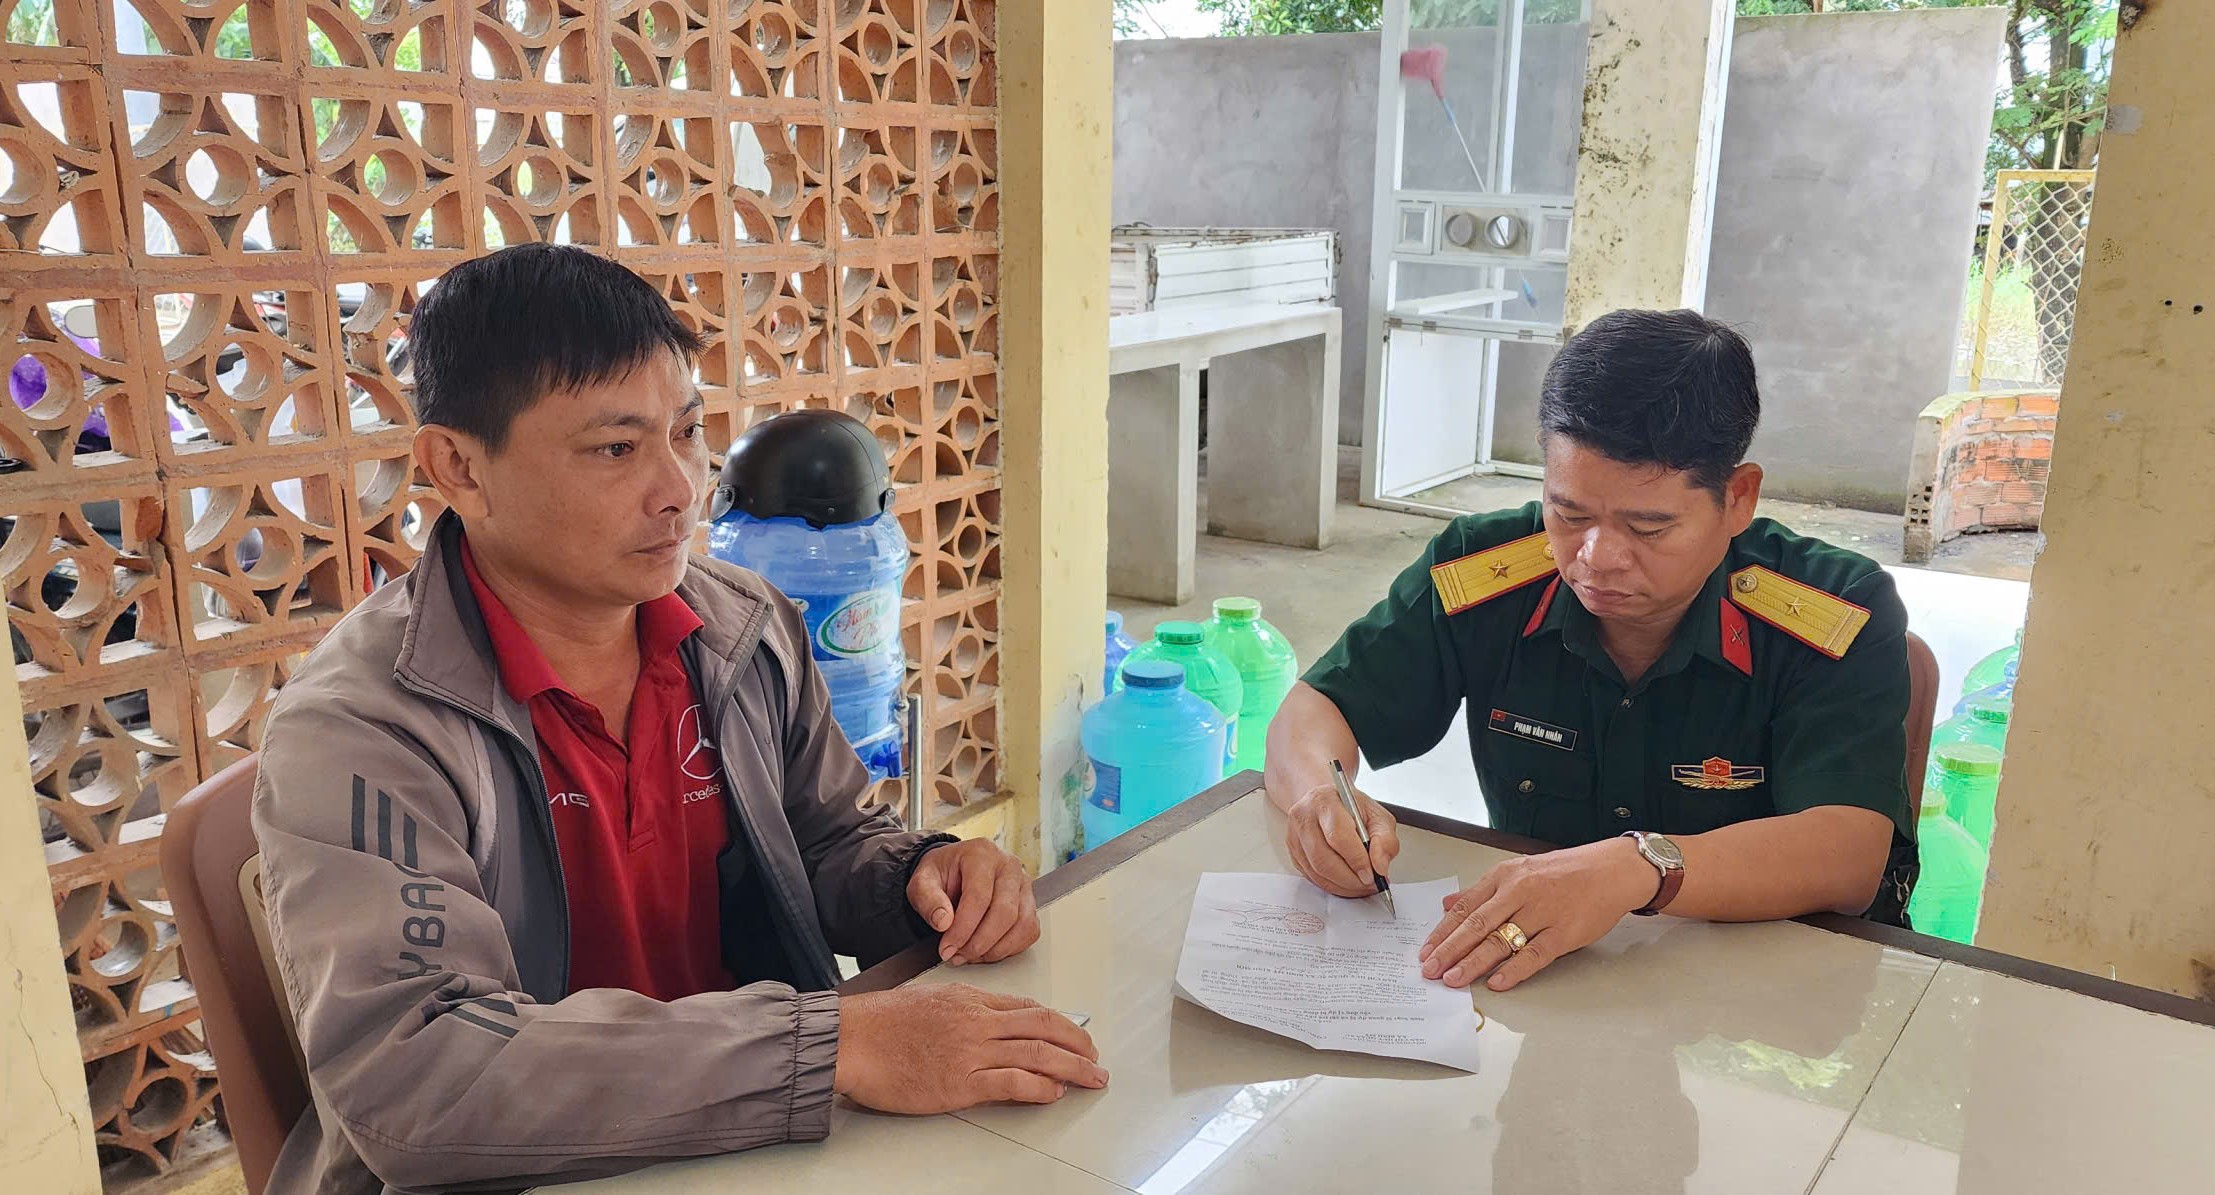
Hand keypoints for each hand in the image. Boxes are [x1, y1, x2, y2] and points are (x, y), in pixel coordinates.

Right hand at [833, 984, 1106, 1111]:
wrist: (850, 1039)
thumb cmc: (879, 1023)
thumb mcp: (929, 1000)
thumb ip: (962, 1010)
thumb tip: (988, 1024)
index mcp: (970, 998)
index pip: (1028, 1007)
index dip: (1059, 1022)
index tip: (1075, 1035)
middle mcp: (977, 1020)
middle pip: (1043, 1026)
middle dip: (1077, 1043)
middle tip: (1095, 1057)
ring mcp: (970, 1051)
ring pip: (1037, 1053)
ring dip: (1071, 1067)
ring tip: (1091, 1077)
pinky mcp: (960, 1082)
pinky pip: (1012, 1082)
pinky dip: (1039, 1087)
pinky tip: (1054, 1092)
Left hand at [907, 839, 1038, 964]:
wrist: (954, 870)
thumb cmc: (942, 874)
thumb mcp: (922, 882)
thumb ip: (928, 900)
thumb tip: (944, 923)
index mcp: (982, 854)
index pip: (979, 897)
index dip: (963, 928)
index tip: (947, 947)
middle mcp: (1008, 866)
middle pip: (1005, 912)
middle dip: (979, 943)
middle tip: (957, 955)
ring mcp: (1024, 884)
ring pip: (1022, 924)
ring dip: (995, 949)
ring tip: (970, 955)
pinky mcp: (1030, 903)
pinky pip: (1029, 931)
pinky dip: (1009, 948)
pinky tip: (986, 950)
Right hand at [1283, 782, 1399, 898]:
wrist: (1327, 803)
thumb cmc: (1352, 808)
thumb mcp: (1377, 816)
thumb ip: (1385, 840)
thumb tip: (1380, 866)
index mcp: (1325, 801)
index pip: (1338, 835)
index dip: (1356, 859)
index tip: (1372, 874)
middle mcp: (1304, 817)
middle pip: (1323, 858)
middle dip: (1350, 879)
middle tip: (1369, 884)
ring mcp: (1294, 836)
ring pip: (1316, 872)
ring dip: (1342, 886)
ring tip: (1361, 885)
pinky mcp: (1293, 853)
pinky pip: (1312, 877)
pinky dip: (1333, 886)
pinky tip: (1347, 883)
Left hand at [1418, 836, 1656, 991]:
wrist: (1612, 869)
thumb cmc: (1566, 872)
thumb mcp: (1520, 871)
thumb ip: (1483, 890)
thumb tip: (1448, 904)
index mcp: (1505, 876)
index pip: (1465, 907)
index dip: (1442, 931)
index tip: (1425, 950)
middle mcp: (1520, 892)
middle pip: (1476, 924)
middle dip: (1449, 949)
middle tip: (1429, 969)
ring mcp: (1543, 912)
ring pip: (1500, 940)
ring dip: (1473, 962)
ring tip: (1453, 979)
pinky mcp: (1565, 932)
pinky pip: (1534, 954)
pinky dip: (1514, 969)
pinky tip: (1496, 982)